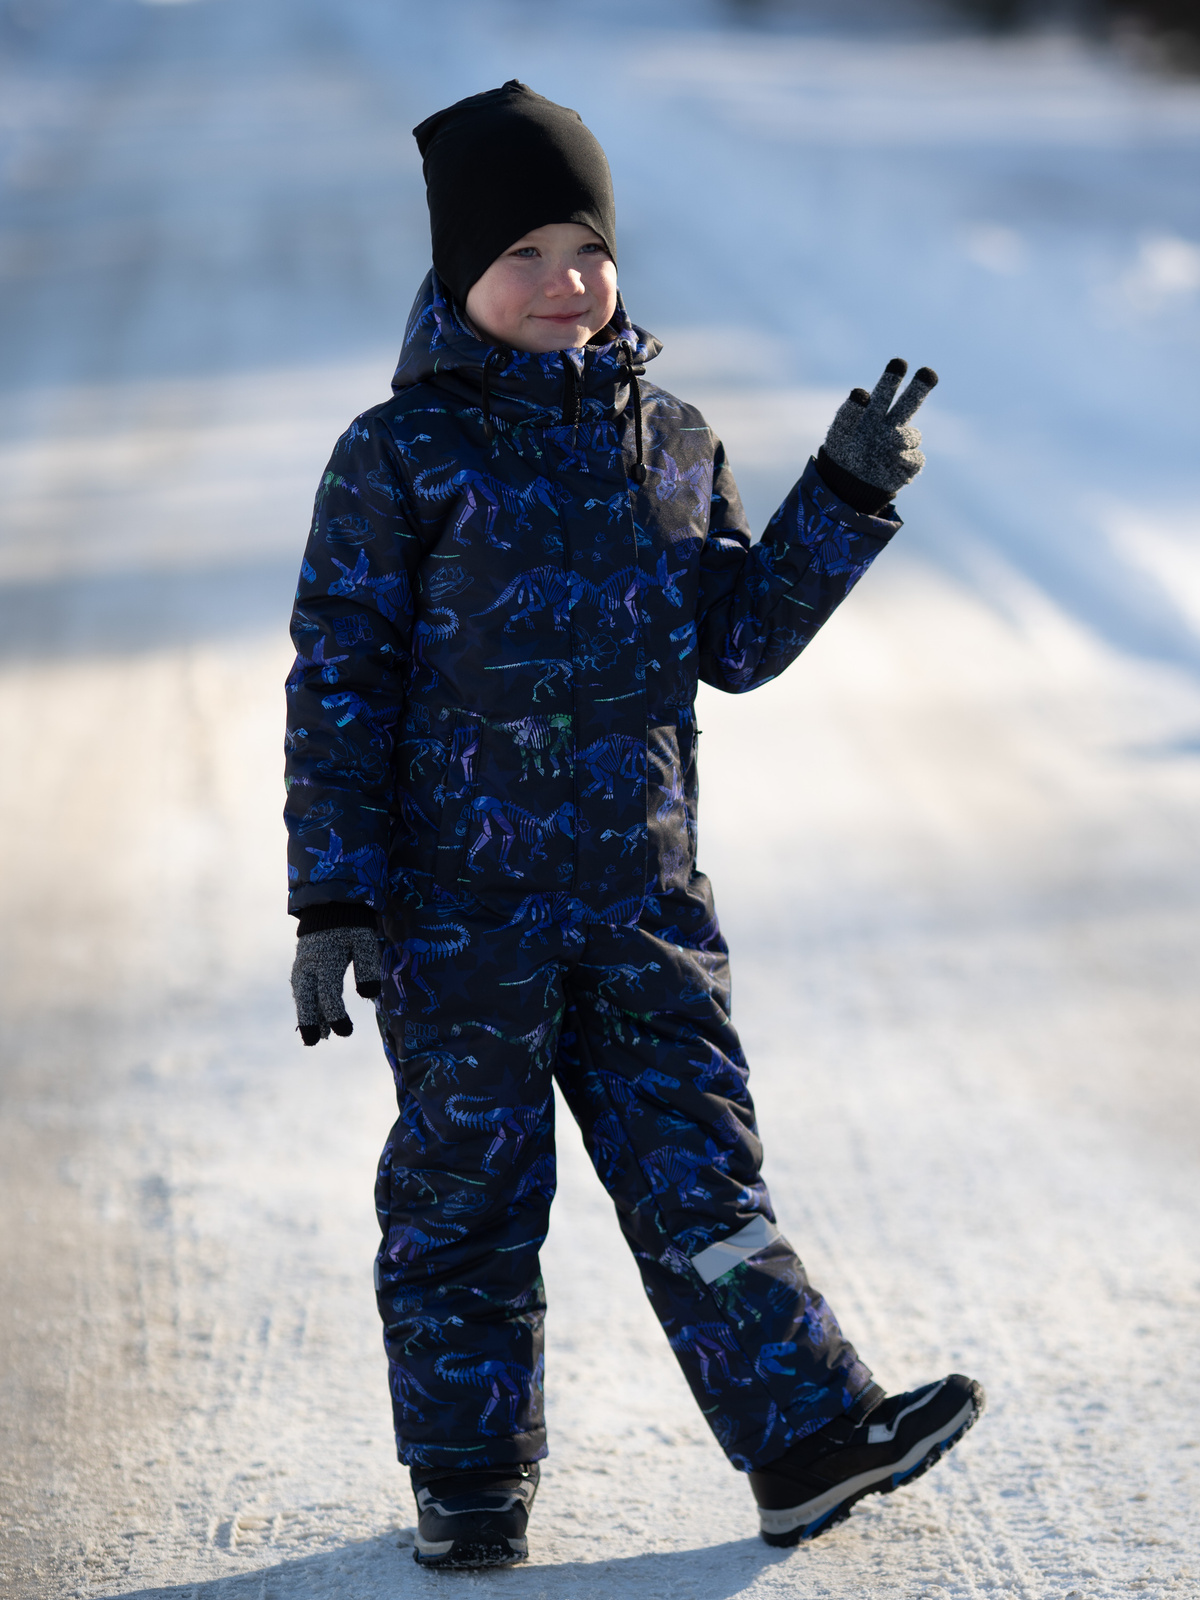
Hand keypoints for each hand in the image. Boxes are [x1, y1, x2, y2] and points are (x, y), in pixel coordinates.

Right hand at [291, 926, 381, 1045]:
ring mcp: (302, 966)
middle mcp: (308, 965)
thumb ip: (366, 966)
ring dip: (308, 1015)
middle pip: (305, 998)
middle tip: (313, 1042)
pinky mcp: (301, 966)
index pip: (329, 995)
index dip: (337, 1015)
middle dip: (309, 1021)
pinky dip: (306, 1004)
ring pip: (302, 995)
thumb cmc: (351, 924)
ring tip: (317, 1036)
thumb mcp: (364, 940)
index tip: (346, 1032)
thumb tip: (368, 996)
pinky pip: (301, 989)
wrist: (330, 905)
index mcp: (325, 959)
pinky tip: (313, 1018)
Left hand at [820, 358, 937, 500]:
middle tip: (928, 372)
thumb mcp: (839, 433)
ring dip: (904, 438)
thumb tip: (861, 393)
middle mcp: (891, 425)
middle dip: (919, 387)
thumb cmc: (841, 454)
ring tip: (891, 443)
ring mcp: (901, 445)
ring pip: (913, 435)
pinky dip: (906, 459)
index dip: (893, 377)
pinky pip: (915, 458)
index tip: (900, 362)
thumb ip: (848, 413)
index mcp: (875, 413)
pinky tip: (894, 461)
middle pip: (910, 403)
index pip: (886, 391)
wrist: (844, 486)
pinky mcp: (907, 465)